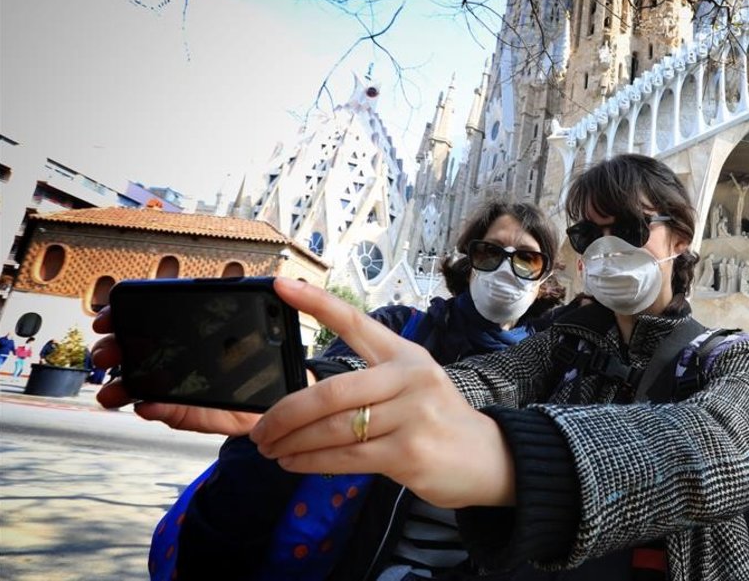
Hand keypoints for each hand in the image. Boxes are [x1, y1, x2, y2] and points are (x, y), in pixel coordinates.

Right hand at [91, 307, 265, 435]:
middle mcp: (173, 356)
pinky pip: (163, 411)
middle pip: (132, 349)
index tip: (107, 317)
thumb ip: (256, 305)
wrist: (276, 396)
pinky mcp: (182, 411)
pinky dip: (152, 409)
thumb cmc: (263, 357)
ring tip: (111, 392)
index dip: (122, 315)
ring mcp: (173, 385)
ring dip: (119, 386)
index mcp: (186, 331)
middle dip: (112, 349)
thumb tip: (263, 290)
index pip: (147, 317)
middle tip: (107, 353)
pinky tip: (144, 406)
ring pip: (136, 384)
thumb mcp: (256, 327)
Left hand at [250, 278, 515, 508]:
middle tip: (259, 429)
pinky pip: (345, 457)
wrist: (489, 458)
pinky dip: (310, 462)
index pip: (356, 322)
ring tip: (271, 449)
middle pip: (331, 392)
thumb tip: (307, 395)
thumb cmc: (437, 421)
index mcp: (405, 355)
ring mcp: (411, 416)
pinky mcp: (408, 452)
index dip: (317, 302)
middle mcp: (409, 379)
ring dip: (292, 442)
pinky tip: (292, 463)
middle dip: (285, 413)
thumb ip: (368, 384)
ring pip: (334, 429)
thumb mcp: (413, 386)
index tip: (281, 284)